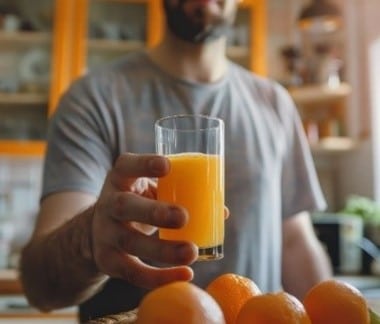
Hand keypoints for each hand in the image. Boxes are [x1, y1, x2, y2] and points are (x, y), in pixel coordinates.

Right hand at [91, 153, 197, 288]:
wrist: (98, 230)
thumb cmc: (137, 203)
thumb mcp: (149, 191)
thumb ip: (179, 194)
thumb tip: (221, 212)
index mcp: (120, 179)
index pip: (126, 165)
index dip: (144, 164)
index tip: (167, 165)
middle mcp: (108, 204)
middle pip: (124, 206)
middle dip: (154, 212)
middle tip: (183, 217)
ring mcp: (105, 233)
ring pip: (130, 242)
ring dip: (163, 250)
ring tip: (191, 252)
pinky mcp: (108, 260)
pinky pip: (132, 272)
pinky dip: (159, 277)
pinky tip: (185, 274)